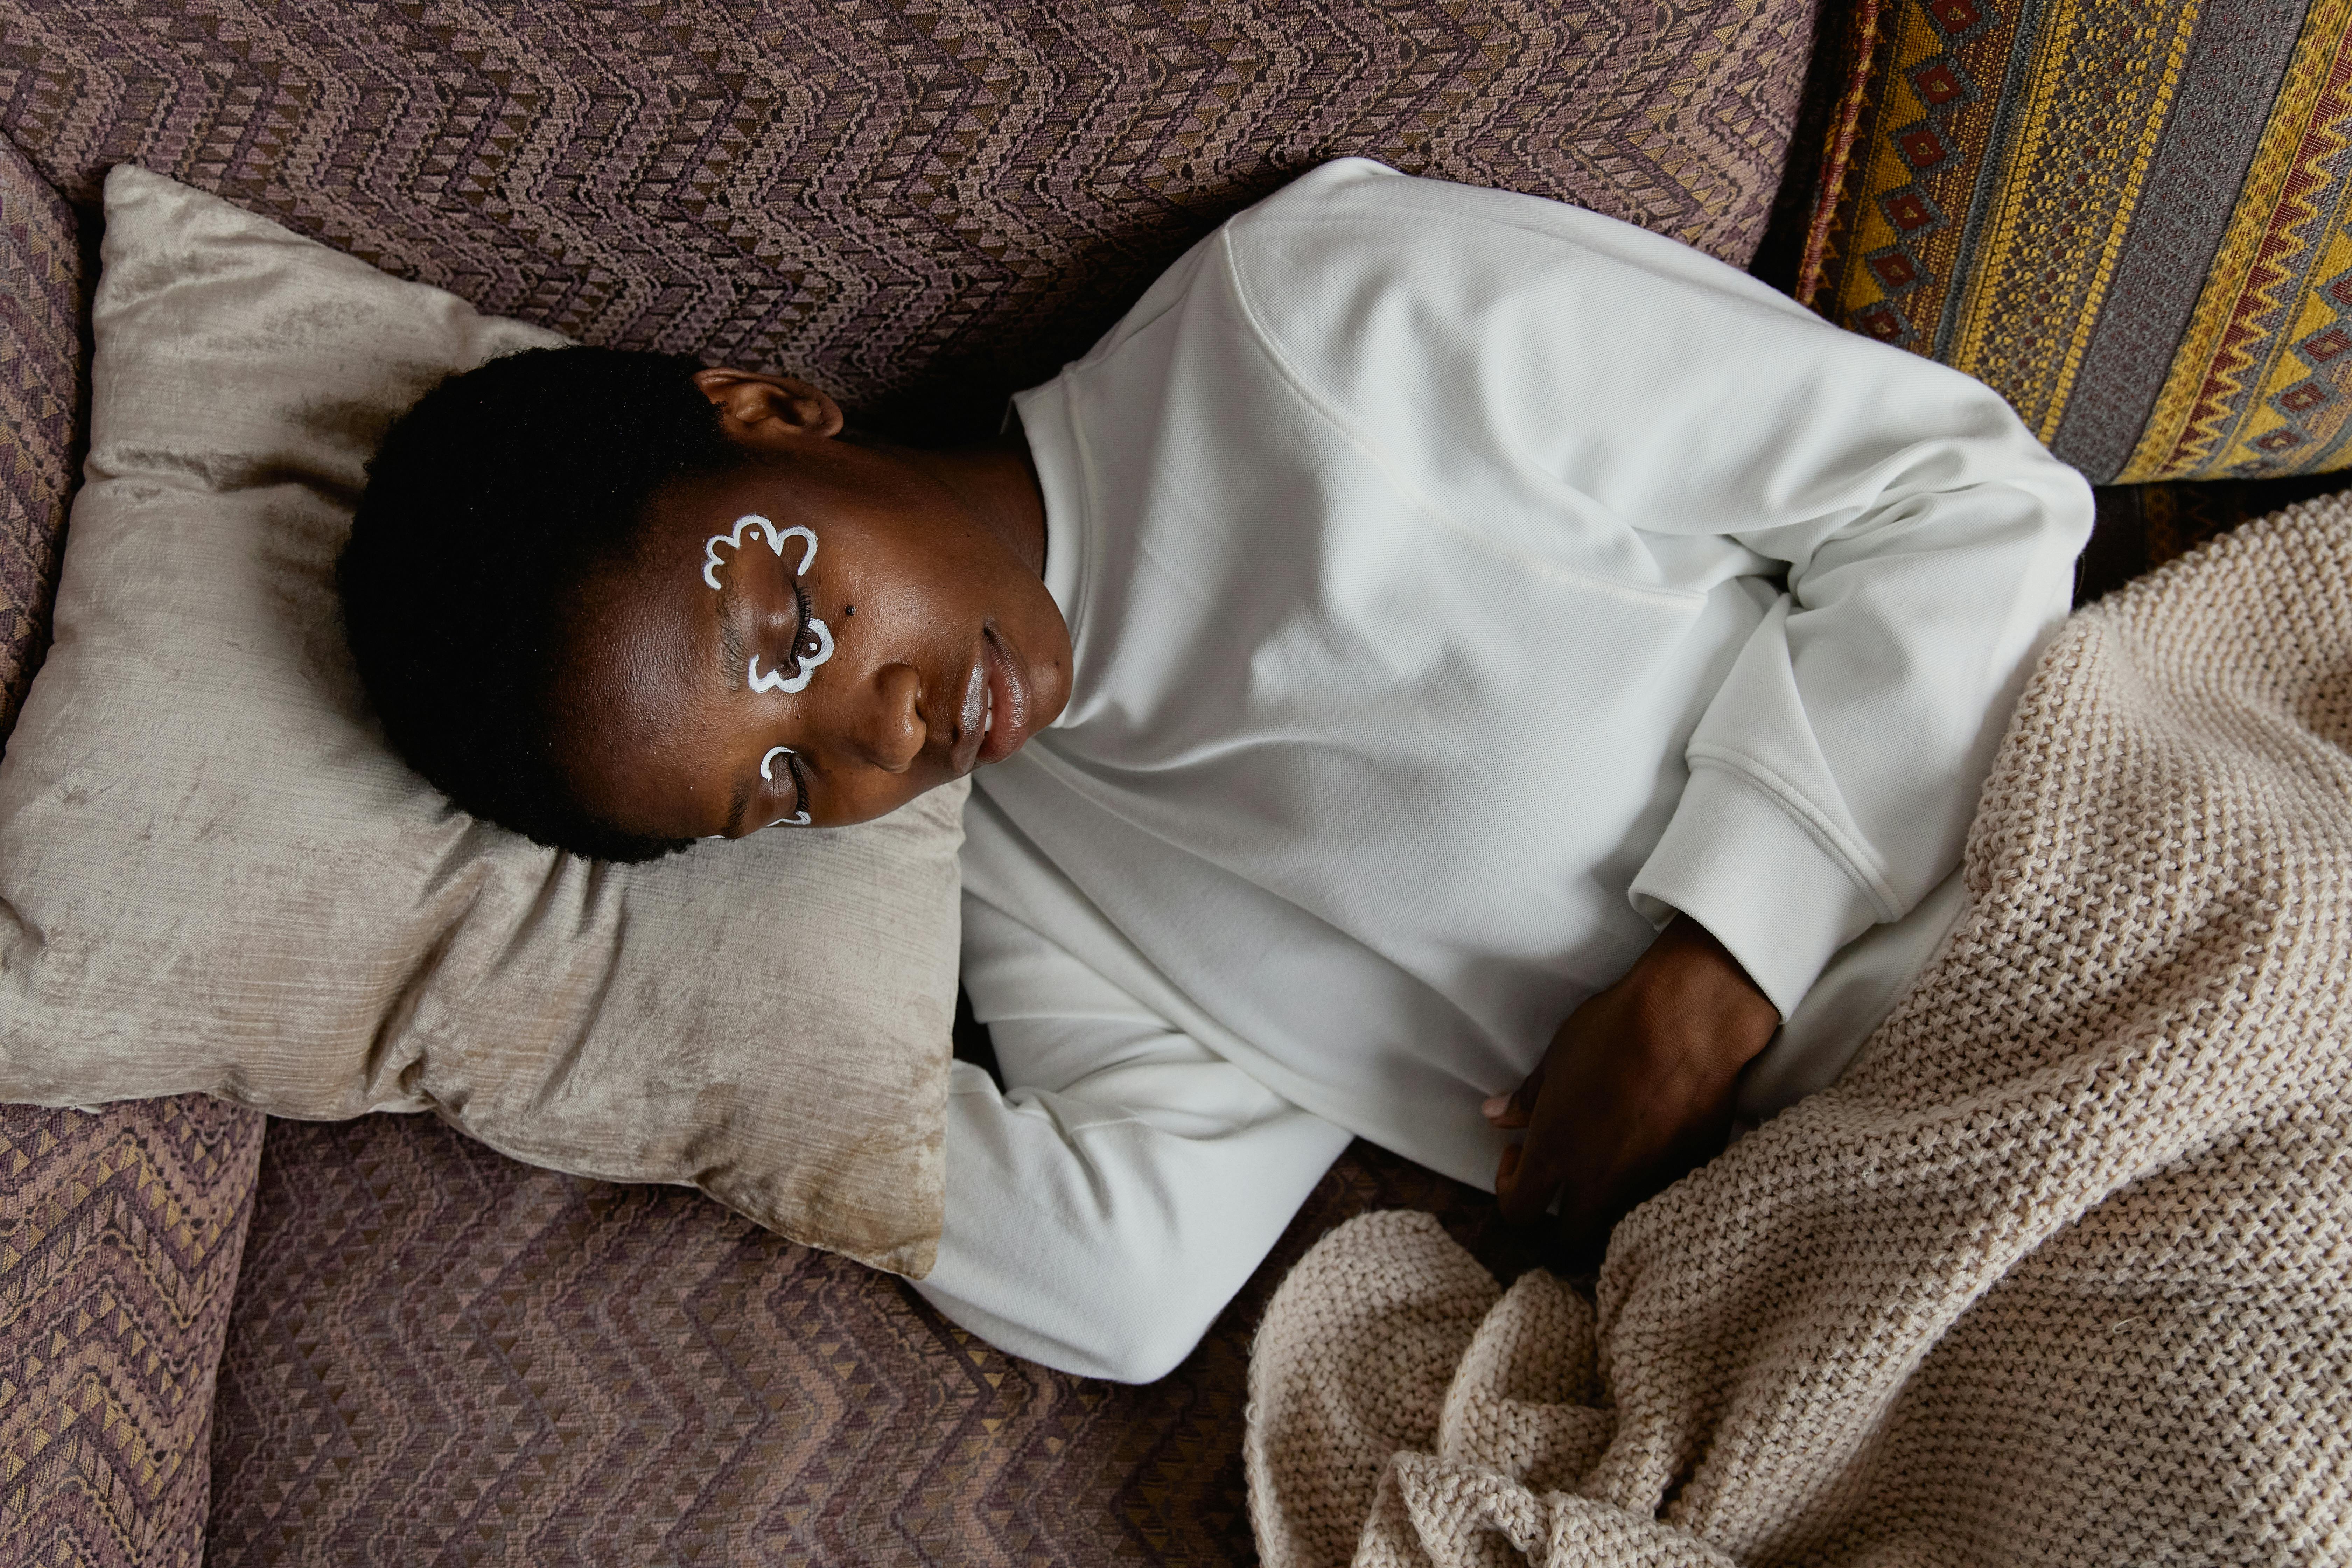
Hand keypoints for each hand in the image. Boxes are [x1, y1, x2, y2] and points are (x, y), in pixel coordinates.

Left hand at [1485, 914, 1779, 1256]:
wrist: (1690, 1020)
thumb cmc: (1616, 1030)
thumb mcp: (1558, 1059)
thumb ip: (1527, 1099)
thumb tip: (1495, 1116)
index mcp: (1556, 1153)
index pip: (1518, 1209)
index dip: (1509, 1188)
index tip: (1518, 1155)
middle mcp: (1600, 1181)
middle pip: (1570, 1237)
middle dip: (1560, 1212)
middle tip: (1563, 1170)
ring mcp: (1648, 1183)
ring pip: (1618, 1226)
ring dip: (1605, 1206)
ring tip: (1605, 1162)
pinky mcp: (1689, 1172)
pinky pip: (1661, 1200)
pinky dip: (1647, 1188)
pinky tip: (1647, 1150)